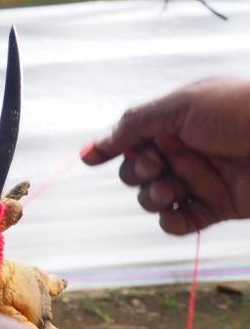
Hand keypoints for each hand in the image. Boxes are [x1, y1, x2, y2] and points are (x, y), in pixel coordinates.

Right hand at [82, 77, 249, 232]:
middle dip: (138, 172)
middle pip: (136, 172)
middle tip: (157, 165)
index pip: (131, 139)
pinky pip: (176, 223)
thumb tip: (96, 144)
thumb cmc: (243, 112)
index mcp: (177, 122)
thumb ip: (135, 123)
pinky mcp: (214, 209)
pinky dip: (172, 221)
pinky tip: (178, 210)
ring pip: (152, 199)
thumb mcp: (183, 105)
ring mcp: (199, 181)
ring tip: (172, 188)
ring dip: (153, 196)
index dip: (111, 149)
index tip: (92, 159)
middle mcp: (185, 151)